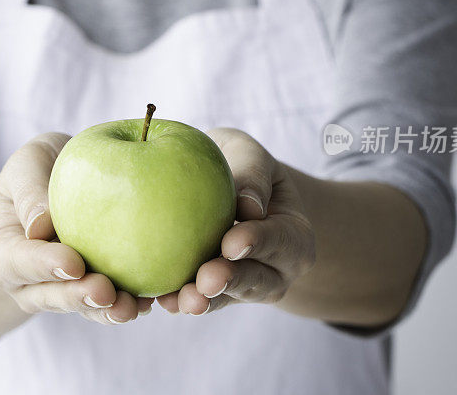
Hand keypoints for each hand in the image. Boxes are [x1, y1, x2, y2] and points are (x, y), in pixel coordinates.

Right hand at [0, 132, 153, 323]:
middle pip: (51, 296)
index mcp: (3, 252)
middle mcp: (27, 283)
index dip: (44, 265)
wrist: (54, 186)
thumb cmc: (38, 169)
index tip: (73, 262)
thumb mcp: (27, 163)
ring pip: (82, 308)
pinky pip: (109, 304)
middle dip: (79, 297)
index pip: (19, 261)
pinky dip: (129, 303)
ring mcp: (60, 293)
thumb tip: (40, 224)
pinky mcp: (91, 293)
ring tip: (132, 307)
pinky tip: (151, 300)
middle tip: (105, 291)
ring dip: (107, 311)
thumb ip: (29, 189)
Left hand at [157, 128, 315, 314]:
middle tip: (206, 280)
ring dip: (205, 300)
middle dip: (232, 281)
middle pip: (258, 279)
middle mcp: (277, 269)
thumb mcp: (250, 155)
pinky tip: (162, 300)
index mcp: (294, 233)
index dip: (259, 243)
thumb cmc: (239, 164)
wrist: (227, 186)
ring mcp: (247, 287)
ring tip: (182, 300)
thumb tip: (250, 206)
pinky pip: (202, 301)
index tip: (231, 244)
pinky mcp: (216, 295)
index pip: (281, 239)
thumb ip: (253, 173)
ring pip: (229, 298)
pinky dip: (181, 301)